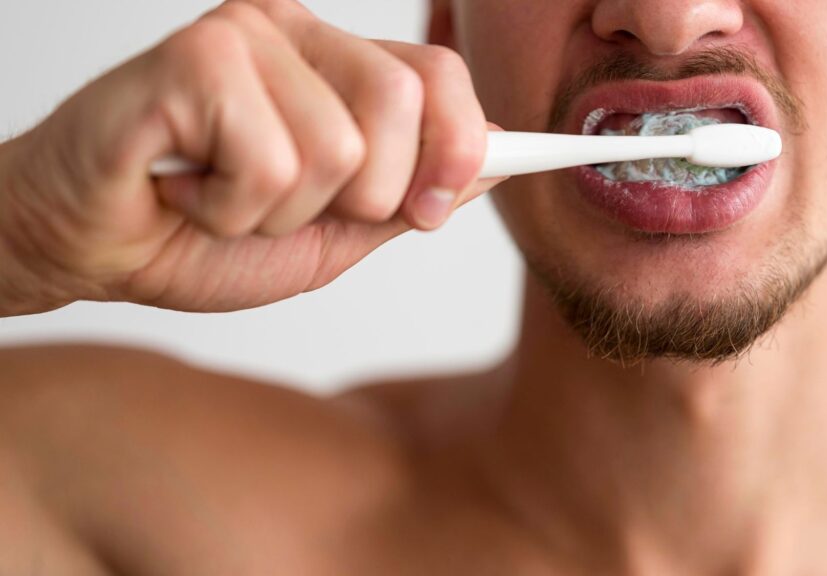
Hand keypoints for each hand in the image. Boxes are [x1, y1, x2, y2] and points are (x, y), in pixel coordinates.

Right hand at [0, 0, 503, 315]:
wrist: (97, 248)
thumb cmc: (206, 236)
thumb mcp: (334, 232)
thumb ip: (409, 196)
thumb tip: (496, 162)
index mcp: (335, 65)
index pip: (439, 80)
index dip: (469, 141)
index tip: (508, 172)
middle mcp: (297, 33)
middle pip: (407, 107)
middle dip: (362, 196)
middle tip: (295, 207)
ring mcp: (245, 39)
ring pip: (340, 150)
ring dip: (282, 213)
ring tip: (229, 200)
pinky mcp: (193, 58)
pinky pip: (272, 161)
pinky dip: (233, 209)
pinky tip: (190, 189)